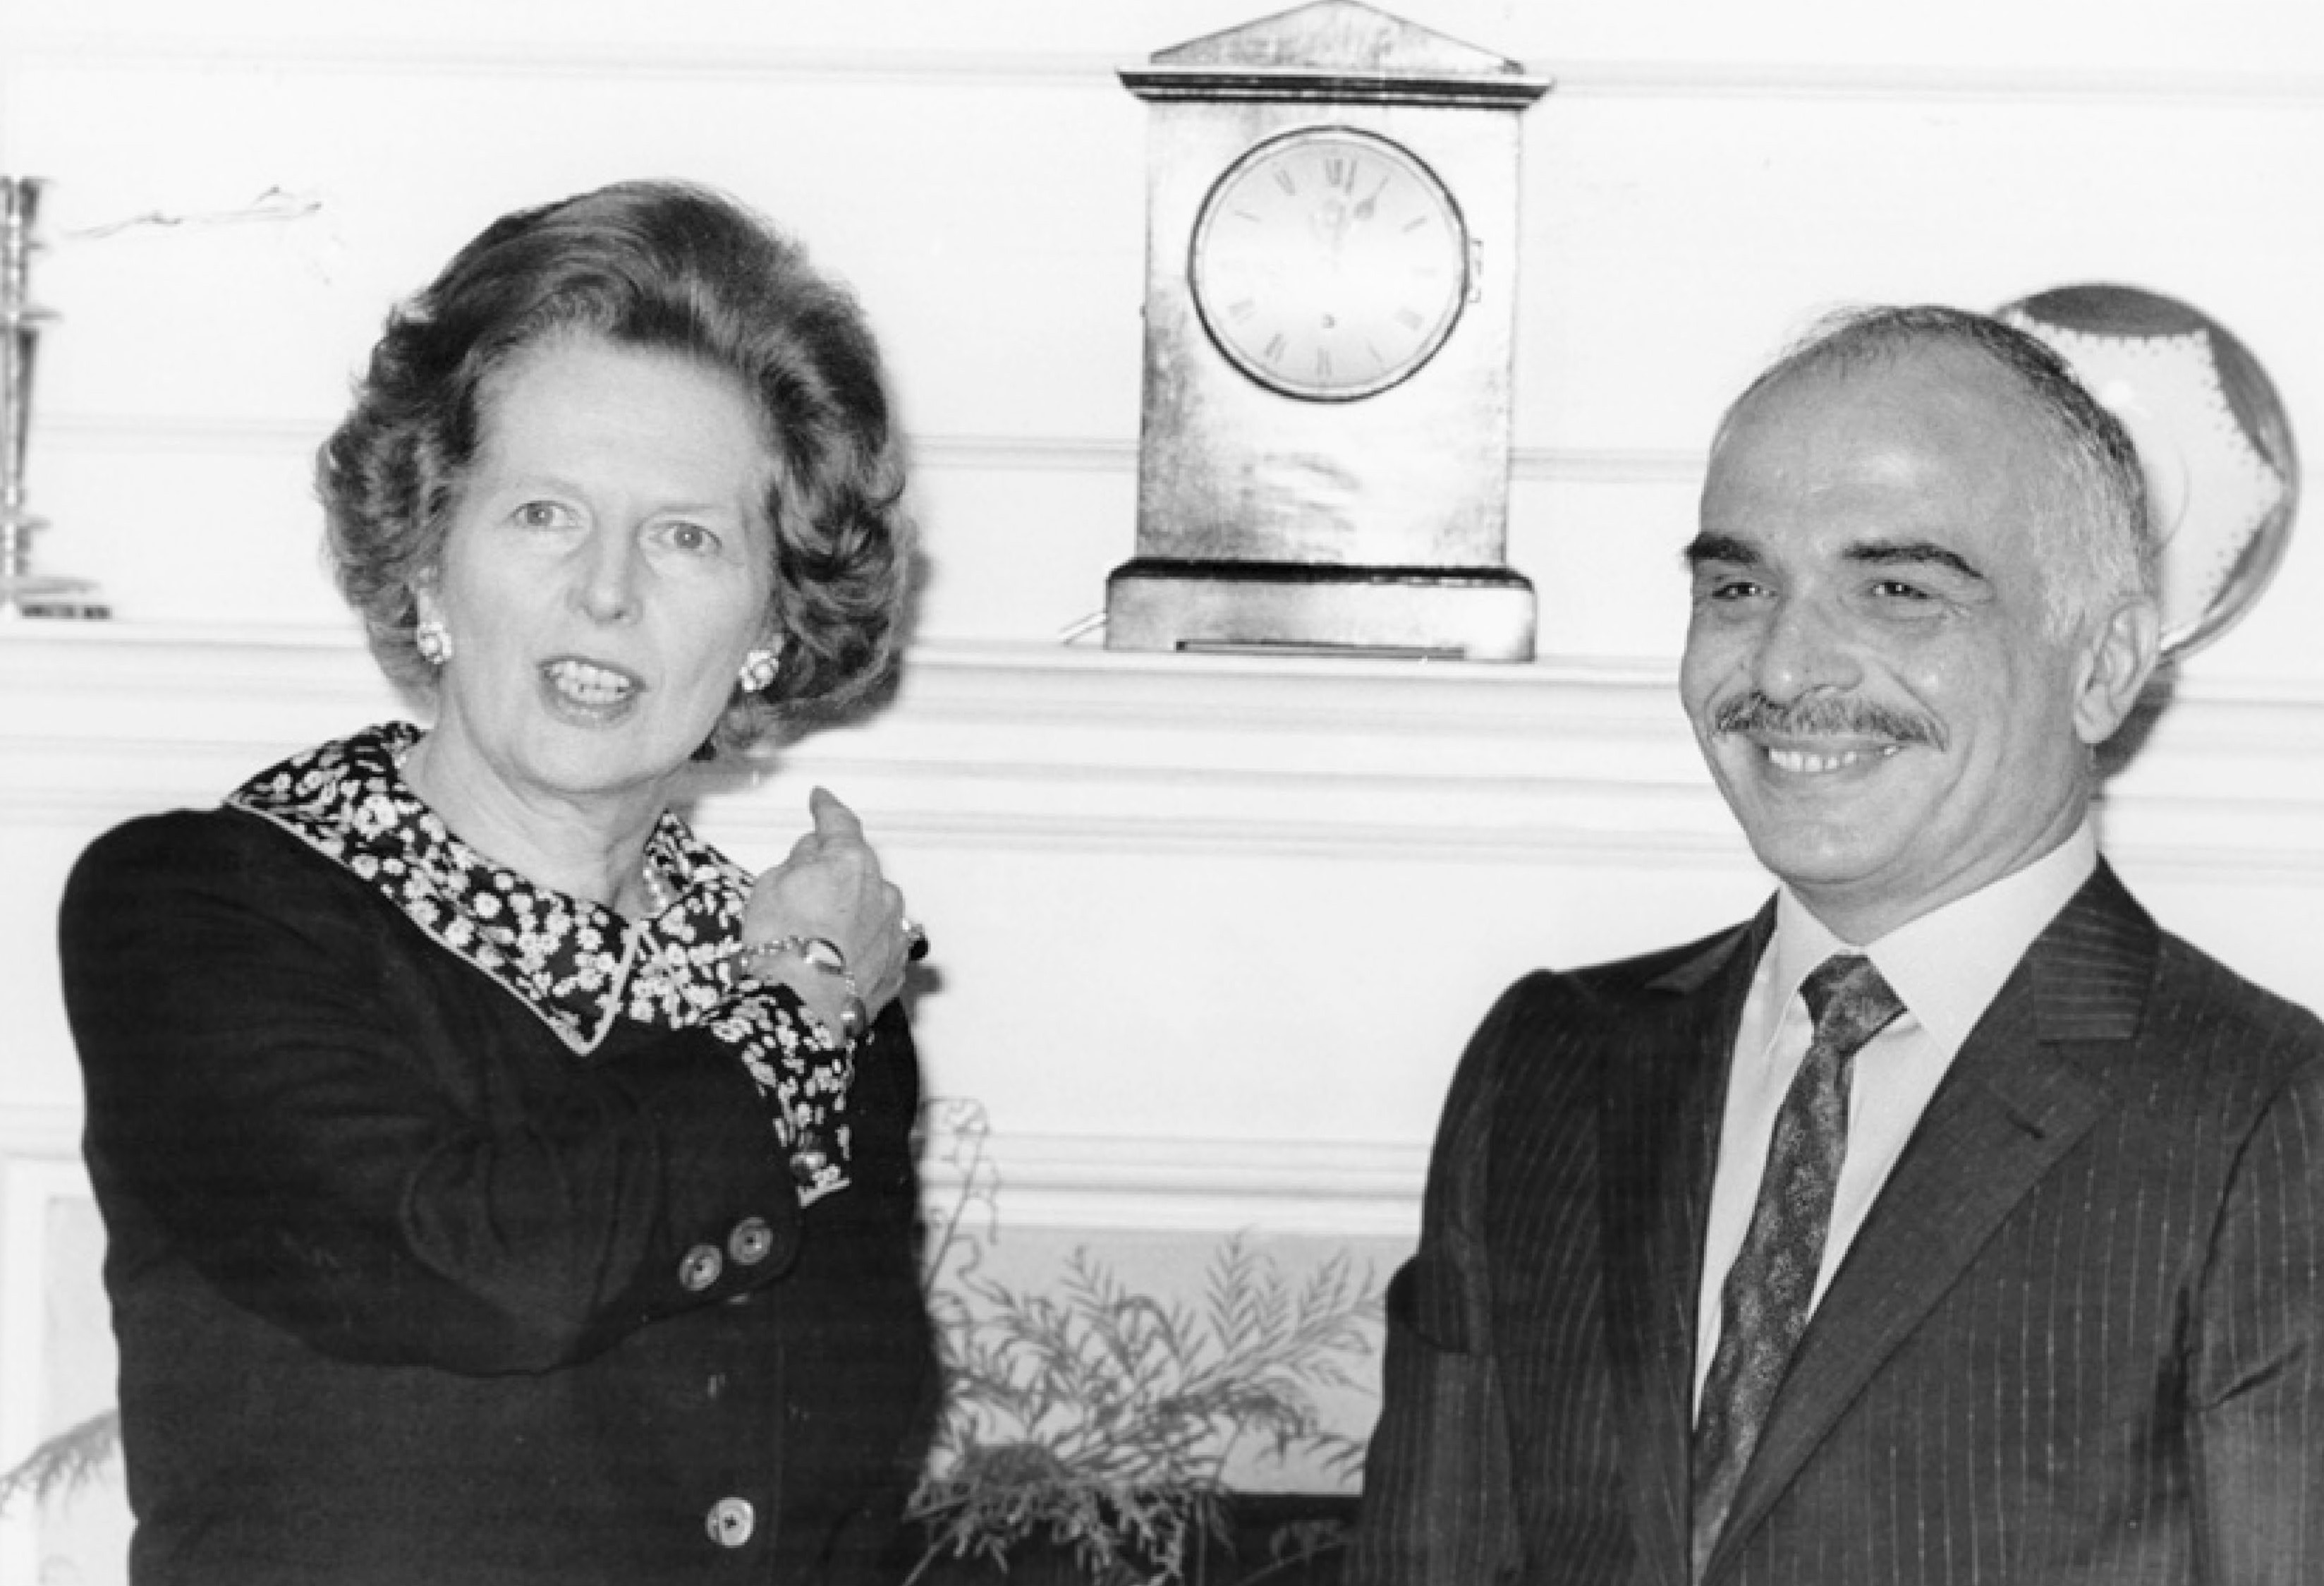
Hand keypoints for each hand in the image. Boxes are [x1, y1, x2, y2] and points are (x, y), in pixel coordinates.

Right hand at [741, 789, 911, 1023]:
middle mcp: (883, 892)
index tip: (822, 801)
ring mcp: (893, 930)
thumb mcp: (769, 886)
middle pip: (857, 868)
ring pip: (870, 907)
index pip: (840, 823)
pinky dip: (859, 945)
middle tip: (797, 895)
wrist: (799, 1009)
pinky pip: (877, 943)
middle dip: (832, 874)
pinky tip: (833, 959)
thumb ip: (798, 861)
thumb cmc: (780, 949)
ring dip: (848, 912)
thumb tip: (810, 854)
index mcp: (852, 862)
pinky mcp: (896, 966)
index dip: (827, 808)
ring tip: (811, 939)